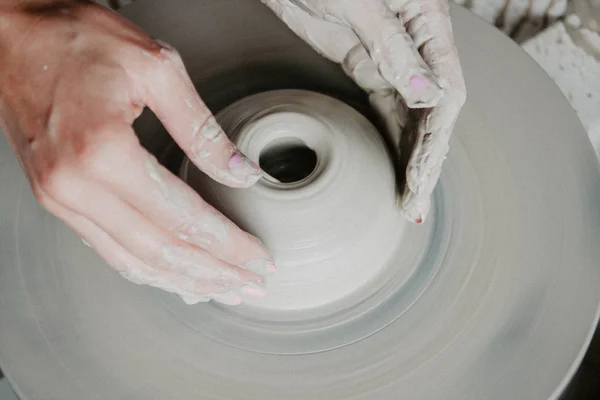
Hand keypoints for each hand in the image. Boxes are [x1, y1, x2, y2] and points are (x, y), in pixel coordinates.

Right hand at [0, 1, 274, 304]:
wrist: (8, 35)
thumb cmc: (74, 38)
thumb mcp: (155, 67)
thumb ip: (202, 128)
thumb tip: (242, 173)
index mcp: (103, 153)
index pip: (183, 218)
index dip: (228, 245)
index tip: (259, 259)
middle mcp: (75, 187)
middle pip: (160, 251)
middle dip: (213, 273)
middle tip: (250, 286)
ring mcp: (61, 198)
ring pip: (132, 260)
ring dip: (181, 280)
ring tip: (220, 291)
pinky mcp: (56, 198)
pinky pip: (107, 247)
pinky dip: (146, 268)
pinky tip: (172, 276)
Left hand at [263, 0, 465, 222]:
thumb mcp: (359, 5)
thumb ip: (395, 49)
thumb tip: (432, 95)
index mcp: (428, 25)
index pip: (446, 94)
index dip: (435, 143)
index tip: (419, 180)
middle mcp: (416, 45)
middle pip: (432, 114)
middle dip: (425, 162)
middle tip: (414, 206)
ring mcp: (389, 57)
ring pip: (410, 116)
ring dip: (410, 157)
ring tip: (407, 198)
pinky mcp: (364, 63)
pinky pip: (385, 107)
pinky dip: (390, 138)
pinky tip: (393, 165)